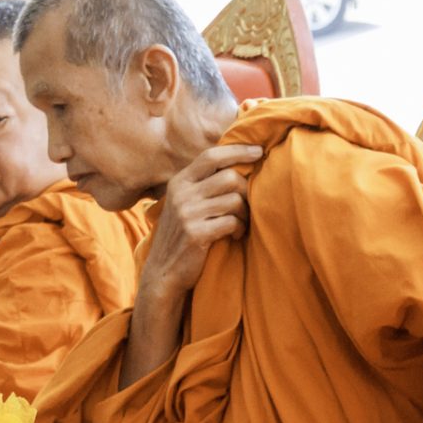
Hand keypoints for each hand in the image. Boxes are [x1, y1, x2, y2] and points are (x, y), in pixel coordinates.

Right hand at [142, 143, 262, 307]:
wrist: (164, 272)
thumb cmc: (182, 236)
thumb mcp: (185, 204)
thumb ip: (203, 185)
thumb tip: (237, 165)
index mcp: (180, 182)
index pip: (212, 156)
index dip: (238, 151)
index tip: (258, 151)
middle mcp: (181, 193)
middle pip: (229, 177)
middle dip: (246, 192)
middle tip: (248, 206)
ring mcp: (187, 213)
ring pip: (234, 200)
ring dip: (245, 214)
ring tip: (241, 224)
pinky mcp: (196, 233)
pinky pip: (231, 222)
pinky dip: (239, 229)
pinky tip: (236, 235)